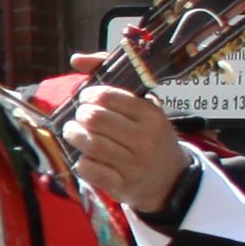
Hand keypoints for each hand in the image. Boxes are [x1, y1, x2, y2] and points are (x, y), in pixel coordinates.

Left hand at [61, 77, 191, 215]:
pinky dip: (81, 162)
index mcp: (150, 115)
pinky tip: (84, 157)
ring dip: (74, 135)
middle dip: (80, 115)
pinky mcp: (122, 186)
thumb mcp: (143, 108)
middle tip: (80, 117)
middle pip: (95, 119)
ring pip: (90, 144)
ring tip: (73, 132)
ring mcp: (134, 164)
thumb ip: (112, 78)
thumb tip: (77, 59)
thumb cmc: (150, 137)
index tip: (86, 99)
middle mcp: (144, 139)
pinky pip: (90, 169)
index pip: (108, 97)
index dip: (89, 95)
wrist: (171, 180)